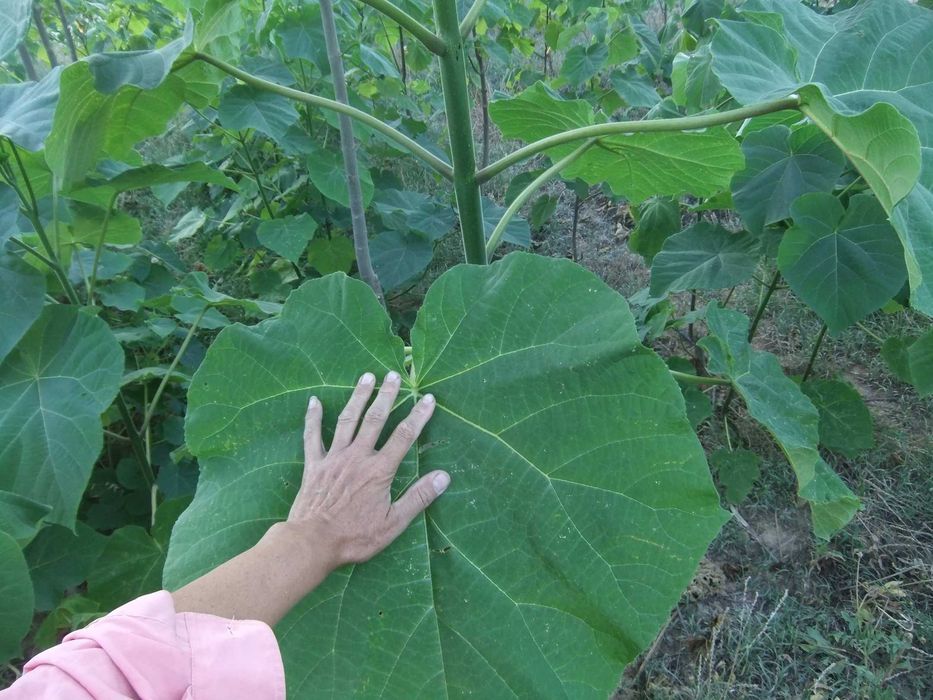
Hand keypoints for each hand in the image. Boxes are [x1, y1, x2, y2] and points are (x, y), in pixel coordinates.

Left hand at [285, 370, 449, 568]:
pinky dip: (313, 417)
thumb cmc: (355, 536)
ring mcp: (334, 458)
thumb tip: (444, 477)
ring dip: (358, 396)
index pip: (404, 436)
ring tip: (367, 376)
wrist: (313, 541)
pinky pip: (312, 436)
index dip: (418, 416)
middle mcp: (358, 457)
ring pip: (348, 420)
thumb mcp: (393, 523)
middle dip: (387, 395)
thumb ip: (418, 497)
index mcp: (379, 470)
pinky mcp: (314, 465)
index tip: (428, 398)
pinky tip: (314, 401)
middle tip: (394, 375)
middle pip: (375, 419)